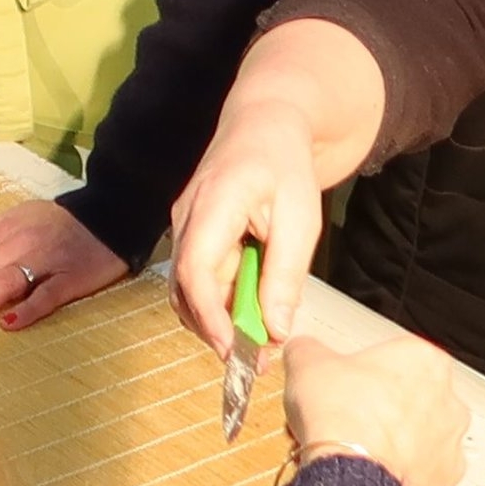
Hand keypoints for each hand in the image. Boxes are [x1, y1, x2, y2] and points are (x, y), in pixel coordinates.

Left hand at [0, 198, 127, 329]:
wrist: (111, 216)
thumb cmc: (58, 223)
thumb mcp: (17, 217)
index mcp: (3, 226)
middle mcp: (20, 240)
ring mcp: (47, 259)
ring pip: (5, 280)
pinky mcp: (73, 277)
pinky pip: (49, 294)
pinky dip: (28, 309)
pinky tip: (9, 324)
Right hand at [170, 94, 330, 354]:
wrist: (264, 124)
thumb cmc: (285, 166)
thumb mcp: (301, 221)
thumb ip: (285, 276)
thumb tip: (274, 329)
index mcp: (214, 202)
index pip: (195, 268)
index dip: (210, 315)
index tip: (234, 351)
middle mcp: (186, 214)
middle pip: (184, 286)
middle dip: (215, 329)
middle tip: (257, 361)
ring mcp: (183, 223)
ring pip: (187, 286)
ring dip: (217, 319)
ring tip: (260, 342)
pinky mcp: (190, 232)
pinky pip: (197, 276)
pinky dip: (219, 302)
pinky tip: (249, 314)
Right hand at [277, 329, 466, 485]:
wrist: (353, 476)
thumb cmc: (343, 417)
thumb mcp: (307, 361)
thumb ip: (310, 349)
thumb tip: (306, 351)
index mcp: (425, 362)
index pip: (396, 356)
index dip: (363, 369)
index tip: (344, 380)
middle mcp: (449, 403)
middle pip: (411, 398)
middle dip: (381, 407)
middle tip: (346, 414)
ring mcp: (451, 448)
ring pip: (417, 440)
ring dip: (391, 442)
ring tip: (351, 448)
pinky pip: (417, 476)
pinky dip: (396, 475)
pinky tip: (367, 473)